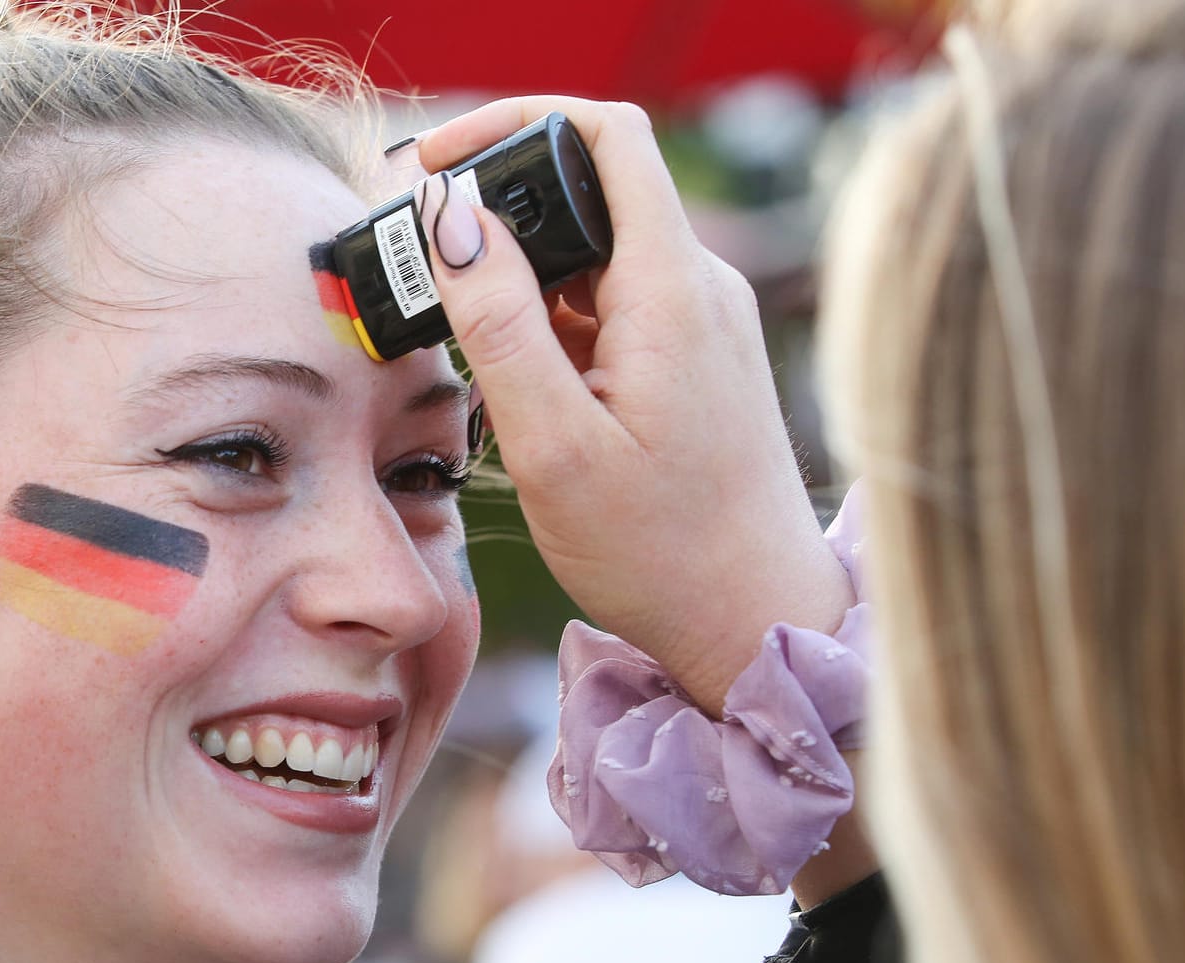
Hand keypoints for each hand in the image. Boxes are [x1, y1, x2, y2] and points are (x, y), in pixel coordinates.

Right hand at [414, 96, 852, 712]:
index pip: (606, 136)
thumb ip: (502, 325)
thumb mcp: (555, 445)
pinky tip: (528, 389)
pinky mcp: (695, 356)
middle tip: (427, 264)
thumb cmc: (660, 552)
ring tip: (476, 352)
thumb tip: (456, 218)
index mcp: (672, 289)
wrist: (756, 619)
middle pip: (593, 189)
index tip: (436, 161)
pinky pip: (615, 302)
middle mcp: (699, 285)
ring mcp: (702, 320)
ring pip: (598, 252)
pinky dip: (557, 322)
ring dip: (525, 279)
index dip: (515, 121)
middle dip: (503, 210)